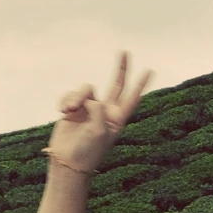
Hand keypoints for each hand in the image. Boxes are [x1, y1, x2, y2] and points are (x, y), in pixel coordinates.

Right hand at [48, 52, 150, 173]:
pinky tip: (62, 112)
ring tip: (69, 110)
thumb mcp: (99, 131)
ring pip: (86, 90)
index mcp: (117, 118)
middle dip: (121, 69)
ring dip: (76, 97)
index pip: (132, 98)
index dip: (141, 84)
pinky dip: (65, 101)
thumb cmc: (88, 150)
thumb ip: (98, 110)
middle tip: (125, 52)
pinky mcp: (73, 109)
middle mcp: (105, 111)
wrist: (68, 161)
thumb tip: (89, 98)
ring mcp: (89, 109)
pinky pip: (70, 95)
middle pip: (116, 85)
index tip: (150, 71)